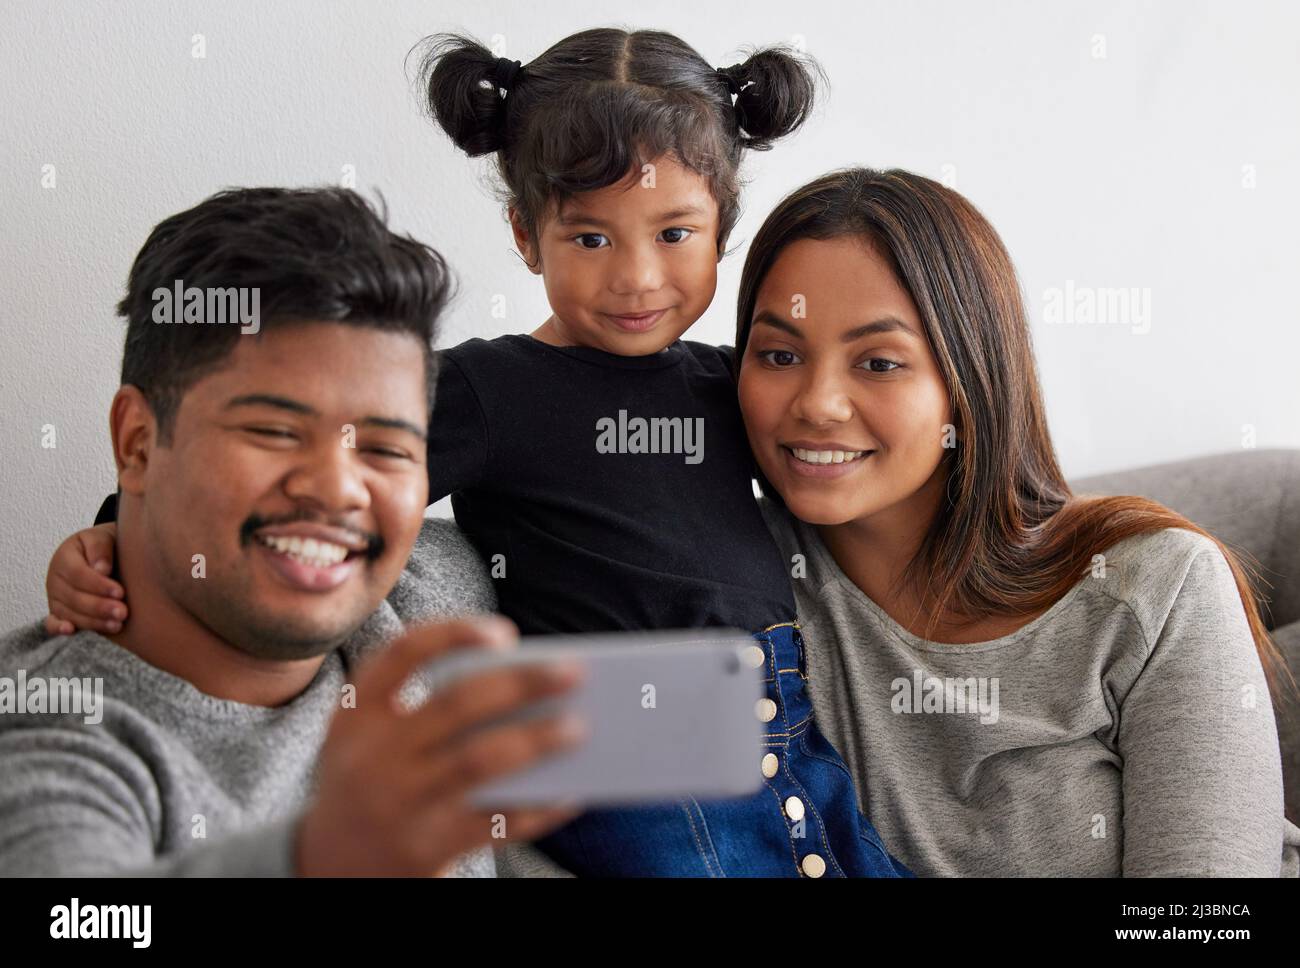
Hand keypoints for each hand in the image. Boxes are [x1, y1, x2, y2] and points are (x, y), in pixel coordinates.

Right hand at [44, 523, 125, 635]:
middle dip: (100, 607)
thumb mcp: (102, 538)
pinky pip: (52, 623)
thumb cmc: (102, 547)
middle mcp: (56, 579)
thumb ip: (100, 549)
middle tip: (123, 612)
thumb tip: (101, 569)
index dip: (99, 585)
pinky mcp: (57, 612)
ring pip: (69, 613)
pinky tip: (71, 631)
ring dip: (93, 622)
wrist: (98, 554)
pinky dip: (58, 628)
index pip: (79, 574)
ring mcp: (55, 597)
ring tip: (117, 625)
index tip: (120, 592)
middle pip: (75, 597)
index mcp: (64, 558)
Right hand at [296, 615, 586, 876]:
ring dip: (536, 740)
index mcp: (355, 712)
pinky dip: (539, 806)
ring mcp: (395, 804)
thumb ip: (427, 708)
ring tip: (579, 728)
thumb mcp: (372, 738)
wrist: (327, 867)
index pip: (402, 654)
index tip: (507, 634)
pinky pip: (493, 822)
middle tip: (576, 672)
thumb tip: (529, 690)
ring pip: (479, 761)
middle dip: (521, 684)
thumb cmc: (374, 780)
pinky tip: (571, 792)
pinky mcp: (422, 850)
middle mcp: (370, 755)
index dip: (454, 634)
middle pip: (456, 705)